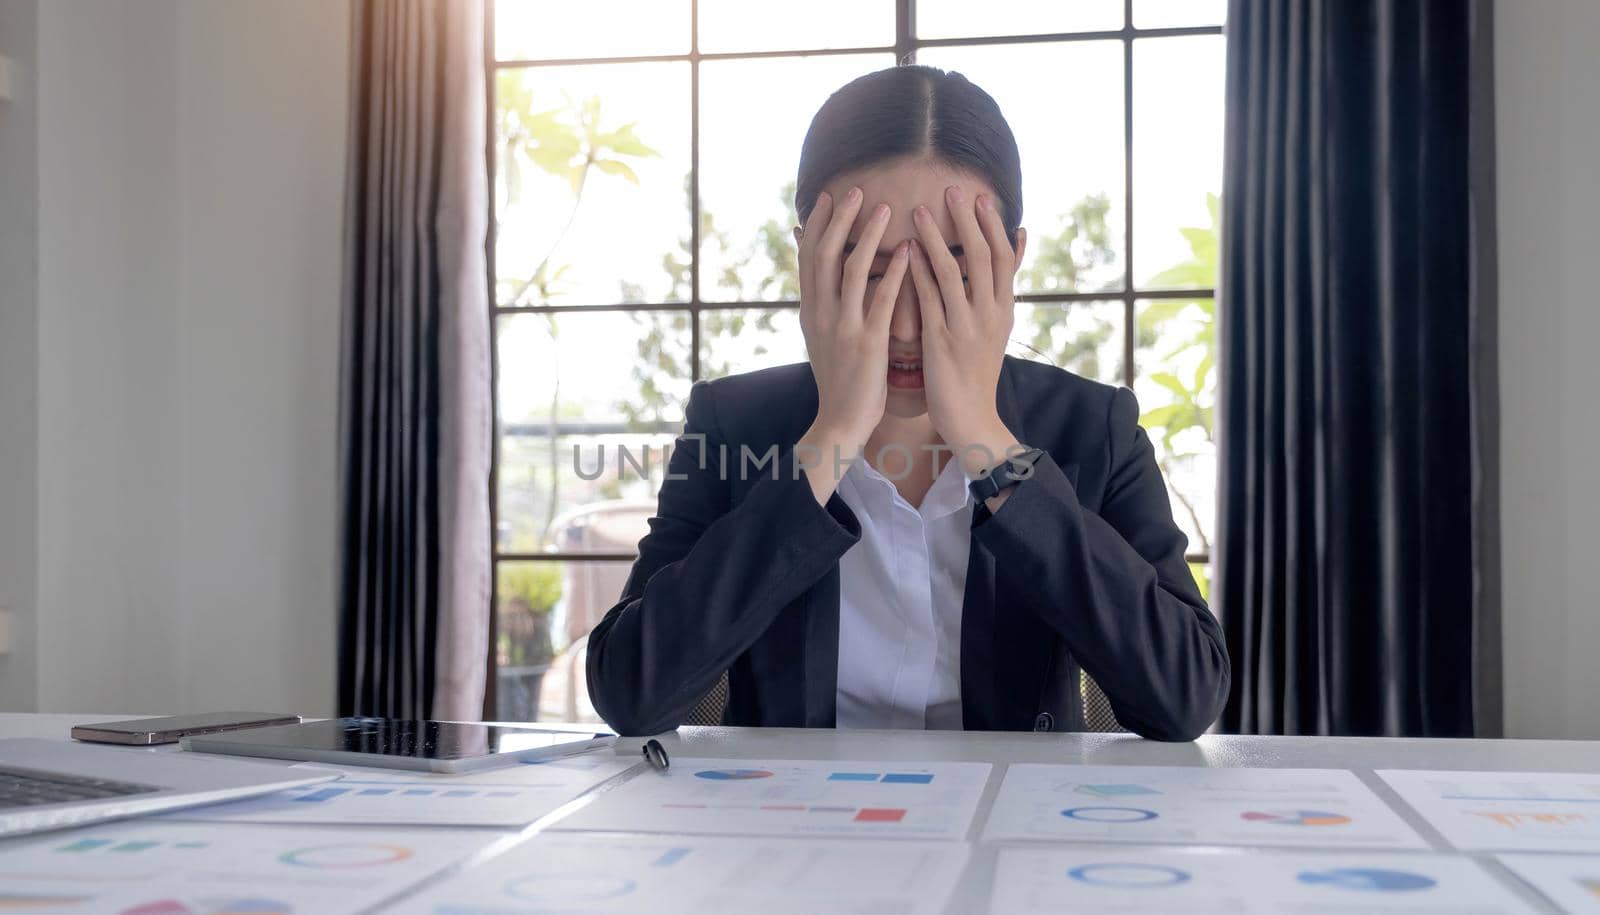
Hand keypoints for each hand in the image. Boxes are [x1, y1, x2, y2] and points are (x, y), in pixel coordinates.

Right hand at [795, 187, 911, 493]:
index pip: (809, 258)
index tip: (829, 196)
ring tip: (885, 207)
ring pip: (851, 269)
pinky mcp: (868, 342)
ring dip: (867, 235)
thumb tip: (821, 278)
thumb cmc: (838, 378)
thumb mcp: (822, 337)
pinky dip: (894, 272)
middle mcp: (822, 313)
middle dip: (839, 219)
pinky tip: (908, 251)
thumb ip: (822, 304)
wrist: (840, 420)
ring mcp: (843, 327)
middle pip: (825, 254)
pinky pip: (882, 300)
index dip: (818, 225)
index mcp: (810, 310)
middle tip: (855, 189)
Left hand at [906, 186, 1023, 475]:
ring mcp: (967, 327)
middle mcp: (991, 314)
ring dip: (936, 238)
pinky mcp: (942, 341)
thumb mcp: (996, 326)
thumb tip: (1018, 241)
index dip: (992, 226)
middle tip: (953, 190)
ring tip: (920, 210)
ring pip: (953, 272)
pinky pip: (930, 300)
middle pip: (984, 256)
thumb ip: (999, 285)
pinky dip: (918, 272)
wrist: (971, 418)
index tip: (980, 197)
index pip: (1004, 257)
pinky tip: (905, 253)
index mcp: (1004, 309)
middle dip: (968, 221)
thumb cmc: (976, 370)